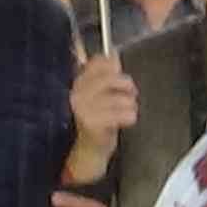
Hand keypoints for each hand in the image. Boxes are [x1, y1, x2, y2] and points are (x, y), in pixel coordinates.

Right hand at [67, 54, 137, 180]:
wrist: (85, 152)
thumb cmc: (94, 121)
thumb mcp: (97, 94)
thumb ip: (104, 73)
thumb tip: (113, 53)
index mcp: (76, 82)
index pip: (98, 62)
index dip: (113, 66)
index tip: (118, 75)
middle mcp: (77, 92)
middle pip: (113, 78)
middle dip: (127, 86)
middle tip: (130, 94)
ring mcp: (83, 108)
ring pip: (122, 97)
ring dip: (130, 105)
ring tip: (125, 111)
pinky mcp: (93, 123)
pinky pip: (124, 114)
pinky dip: (129, 117)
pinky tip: (124, 121)